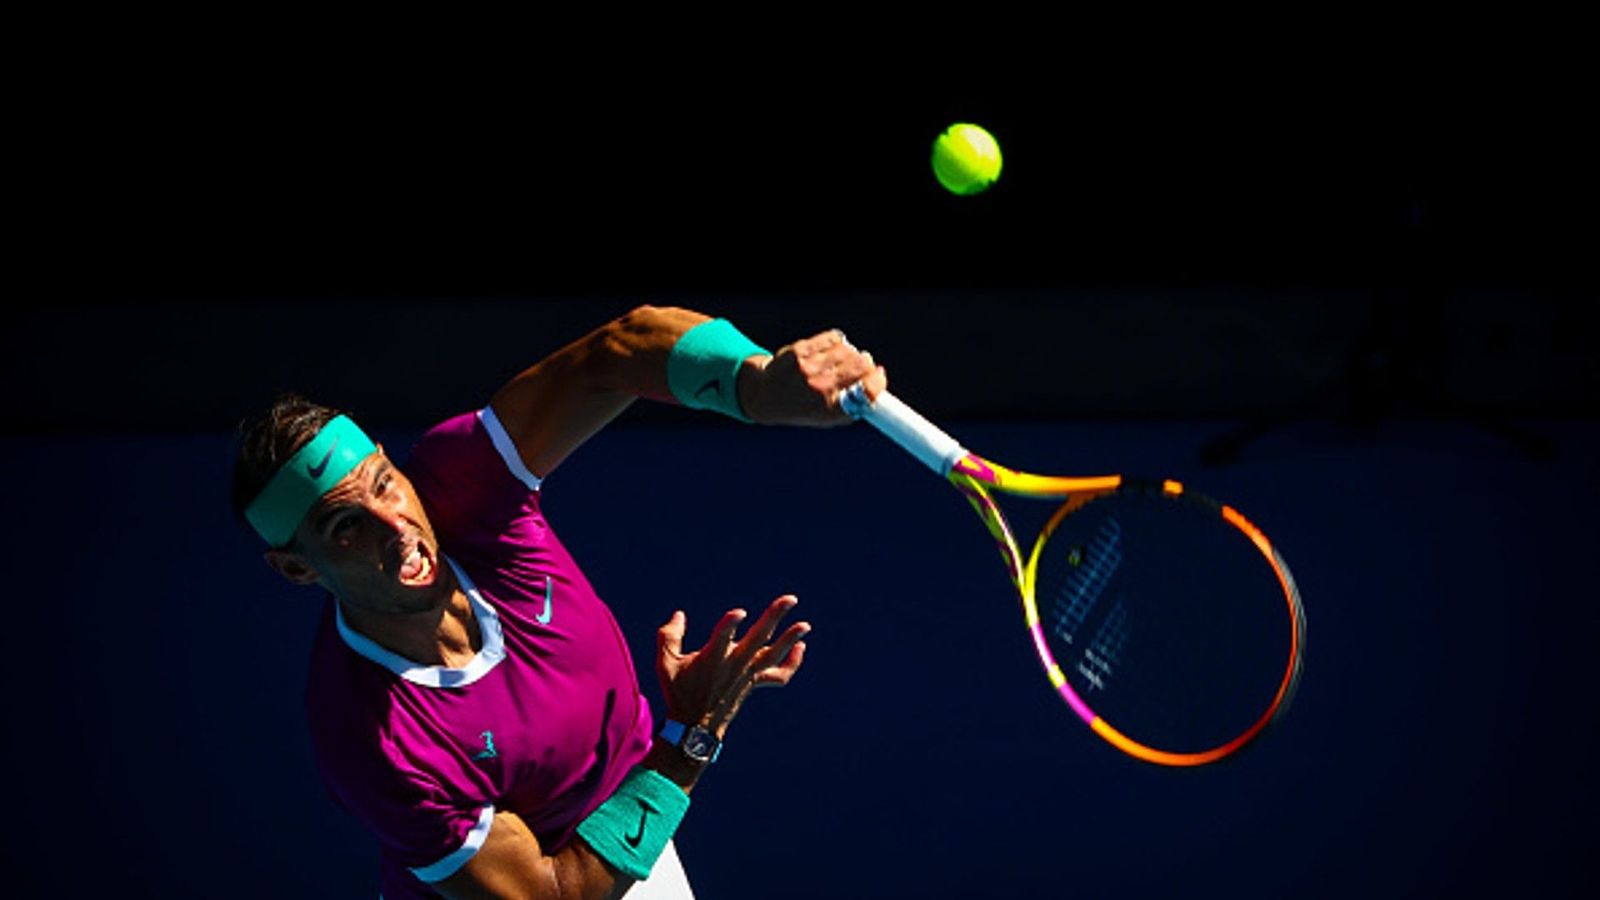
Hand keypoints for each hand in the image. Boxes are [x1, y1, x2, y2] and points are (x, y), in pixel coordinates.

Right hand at [655, 595, 809, 738]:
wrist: (695, 725)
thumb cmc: (678, 691)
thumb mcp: (664, 664)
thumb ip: (668, 636)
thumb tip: (679, 614)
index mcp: (712, 658)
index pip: (722, 638)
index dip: (730, 625)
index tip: (739, 613)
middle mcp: (734, 664)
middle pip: (758, 637)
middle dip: (774, 617)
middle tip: (791, 599)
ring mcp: (747, 674)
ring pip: (773, 654)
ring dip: (790, 639)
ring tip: (806, 625)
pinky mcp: (754, 682)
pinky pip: (779, 675)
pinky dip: (792, 664)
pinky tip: (800, 648)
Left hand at [738, 329, 886, 425]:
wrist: (765, 395)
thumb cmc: (802, 406)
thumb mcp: (828, 417)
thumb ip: (854, 406)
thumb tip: (878, 382)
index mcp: (830, 410)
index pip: (867, 391)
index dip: (879, 381)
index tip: (878, 375)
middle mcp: (819, 390)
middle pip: (861, 366)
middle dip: (867, 364)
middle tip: (863, 366)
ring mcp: (808, 369)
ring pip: (848, 350)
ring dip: (850, 353)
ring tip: (841, 360)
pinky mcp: (800, 351)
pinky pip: (833, 338)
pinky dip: (836, 342)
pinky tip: (830, 349)